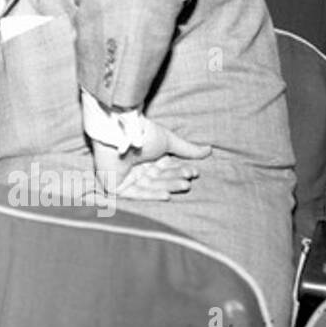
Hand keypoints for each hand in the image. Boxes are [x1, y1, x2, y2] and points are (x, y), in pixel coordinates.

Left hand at [92, 120, 211, 200]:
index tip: (195, 172)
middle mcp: (137, 168)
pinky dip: (151, 195)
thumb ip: (187, 149)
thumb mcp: (169, 141)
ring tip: (184, 185)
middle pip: (160, 178)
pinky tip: (167, 196)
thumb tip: (209, 150)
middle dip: (175, 180)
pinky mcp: (116, 186)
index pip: (167, 169)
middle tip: (189, 180)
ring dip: (168, 186)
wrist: (120, 130)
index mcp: (148, 157)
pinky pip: (136, 194)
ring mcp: (126, 177)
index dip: (181, 171)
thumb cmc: (143, 133)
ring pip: (151, 186)